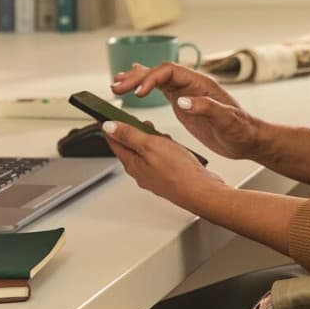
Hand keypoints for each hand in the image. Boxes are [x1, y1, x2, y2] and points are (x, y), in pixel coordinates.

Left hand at [99, 119, 224, 211]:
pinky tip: (173, 147)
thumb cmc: (178, 172)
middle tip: (140, 121)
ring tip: (160, 134)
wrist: (201, 191)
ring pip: (146, 152)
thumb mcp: (150, 145)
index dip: (110, 127)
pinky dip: (164, 149)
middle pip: (130, 147)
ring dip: (151, 140)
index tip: (108, 117)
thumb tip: (108, 127)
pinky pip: (160, 159)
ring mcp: (154, 175)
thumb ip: (128, 135)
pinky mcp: (167, 177)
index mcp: (132, 164)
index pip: (113, 142)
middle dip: (134, 131)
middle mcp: (140, 171)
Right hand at [109, 61, 266, 161]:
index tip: (138, 92)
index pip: (169, 71)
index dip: (151, 78)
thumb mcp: (227, 120)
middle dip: (137, 78)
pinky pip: (160, 89)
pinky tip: (134, 88)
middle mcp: (191, 84)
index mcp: (201, 83)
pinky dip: (145, 88)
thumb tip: (182, 101)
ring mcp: (186, 92)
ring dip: (137, 80)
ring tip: (117, 83)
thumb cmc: (242, 130)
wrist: (248, 139)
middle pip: (159, 73)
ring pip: (157, 79)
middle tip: (117, 86)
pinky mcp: (183, 103)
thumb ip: (206, 108)